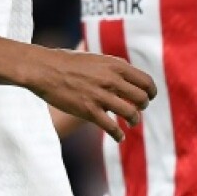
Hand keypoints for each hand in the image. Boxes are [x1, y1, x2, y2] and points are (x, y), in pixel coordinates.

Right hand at [25, 48, 156, 142]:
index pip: (146, 81)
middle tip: (138, 110)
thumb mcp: (96, 58)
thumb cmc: (68, 62)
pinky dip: (118, 134)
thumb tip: (126, 72)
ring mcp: (100, 96)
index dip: (151, 91)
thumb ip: (113, 67)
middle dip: (143, 106)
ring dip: (134, 120)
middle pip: (141, 98)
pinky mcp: (89, 111)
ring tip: (131, 123)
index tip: (149, 97)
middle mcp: (111, 80)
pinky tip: (119, 137)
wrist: (45, 69)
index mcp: (115, 65)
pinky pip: (111, 127)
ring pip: (130, 113)